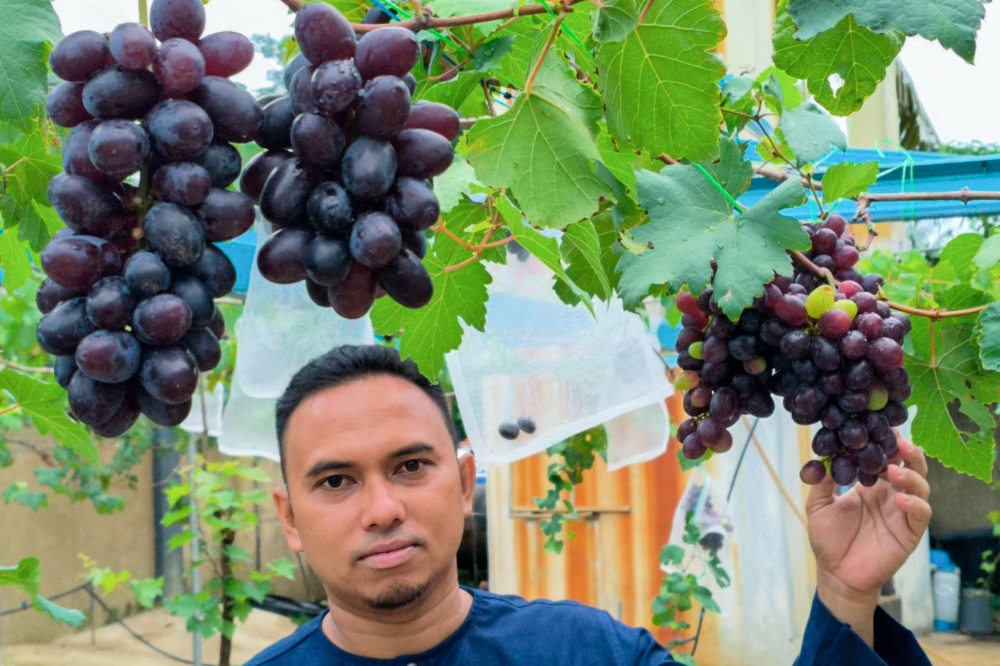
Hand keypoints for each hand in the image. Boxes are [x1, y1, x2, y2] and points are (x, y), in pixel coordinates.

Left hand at [805, 437, 930, 644]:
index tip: (881, 426)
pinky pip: (921, 513)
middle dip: (907, 451)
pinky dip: (914, 502)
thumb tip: (821, 457)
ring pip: (920, 485)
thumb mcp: (818, 505)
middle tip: (897, 441)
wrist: (836, 573)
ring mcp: (902, 511)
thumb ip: (821, 481)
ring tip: (894, 470)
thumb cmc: (828, 539)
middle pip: (909, 466)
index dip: (886, 442)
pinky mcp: (910, 531)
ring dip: (911, 474)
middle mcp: (890, 494)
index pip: (884, 457)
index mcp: (870, 485)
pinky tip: (899, 498)